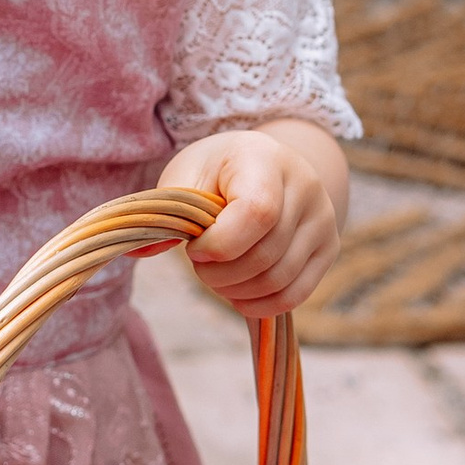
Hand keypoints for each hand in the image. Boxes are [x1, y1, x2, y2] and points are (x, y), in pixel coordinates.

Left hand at [165, 118, 349, 316]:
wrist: (265, 164)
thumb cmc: (216, 172)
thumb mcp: (184, 177)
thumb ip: (164, 212)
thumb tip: (136, 250)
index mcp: (265, 159)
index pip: (257, 213)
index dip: (220, 244)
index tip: (194, 247)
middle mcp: (305, 187)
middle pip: (265, 255)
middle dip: (220, 273)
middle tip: (199, 263)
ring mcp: (323, 219)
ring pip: (279, 280)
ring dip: (236, 291)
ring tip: (215, 276)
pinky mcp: (328, 248)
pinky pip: (295, 294)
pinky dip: (260, 305)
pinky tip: (237, 294)